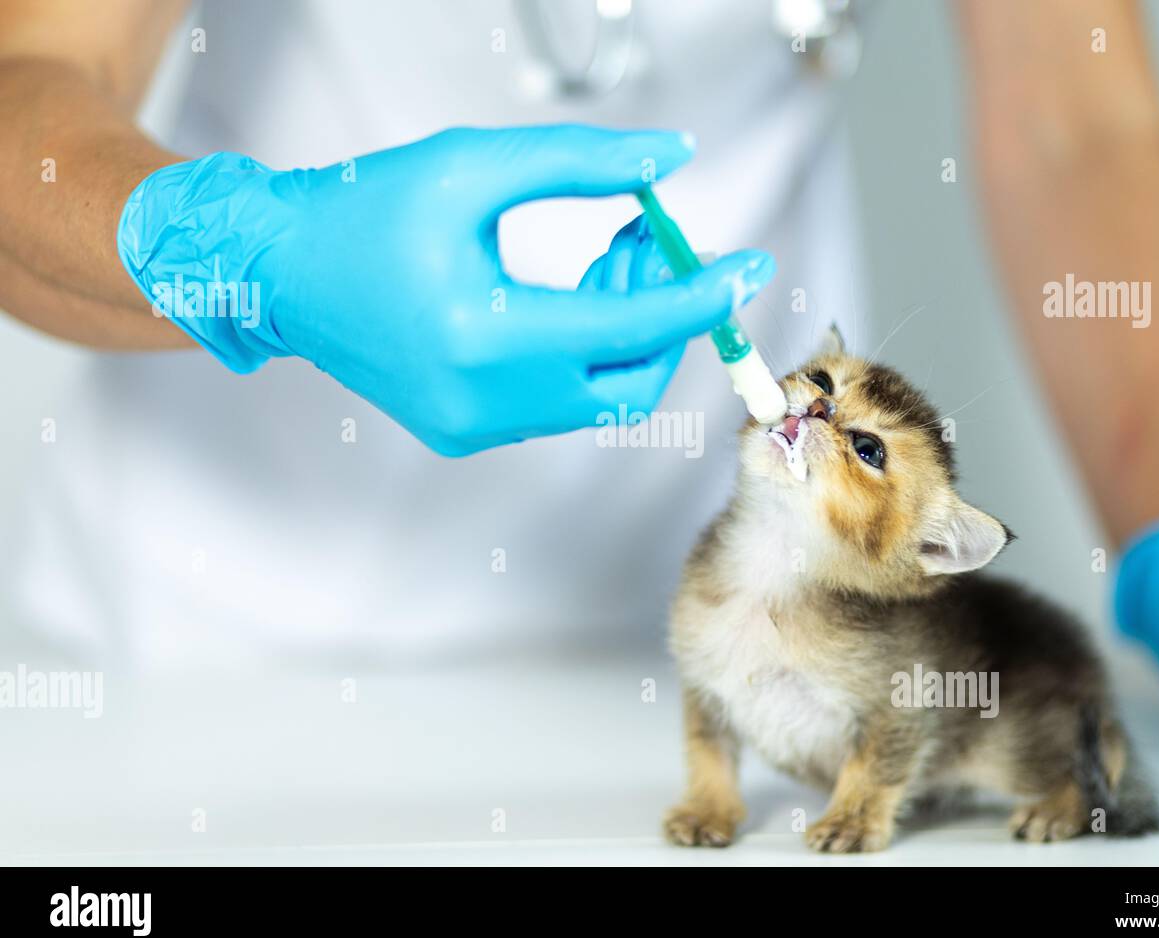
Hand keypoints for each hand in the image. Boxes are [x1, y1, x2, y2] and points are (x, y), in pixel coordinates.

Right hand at [117, 125, 774, 454]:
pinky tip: (567, 298)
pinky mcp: (463, 432)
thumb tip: (670, 159)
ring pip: (596, 395)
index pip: (631, 325)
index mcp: (483, 335)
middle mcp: (483, 400)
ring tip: (609, 254)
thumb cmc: (364, 209)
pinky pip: (556, 403)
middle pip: (630, 381)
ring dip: (624, 330)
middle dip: (663, 316)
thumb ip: (580, 162)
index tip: (753, 266)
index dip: (700, 294)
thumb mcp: (471, 165)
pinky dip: (582, 353)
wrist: (280, 274)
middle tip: (651, 240)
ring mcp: (473, 427)